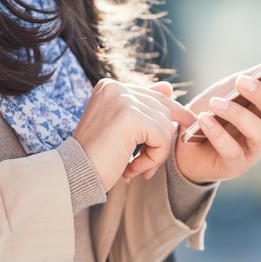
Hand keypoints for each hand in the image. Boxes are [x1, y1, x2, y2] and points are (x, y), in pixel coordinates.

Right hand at [73, 79, 196, 190]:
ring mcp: (123, 100)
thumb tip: (169, 87)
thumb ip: (143, 107)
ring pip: (166, 126)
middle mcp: (117, 88)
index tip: (188, 123)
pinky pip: (162, 138)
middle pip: (164, 111)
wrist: (73, 175)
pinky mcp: (131, 116)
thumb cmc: (96, 156)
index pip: (156, 96)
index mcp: (112, 86)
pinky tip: (133, 168)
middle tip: (143, 164)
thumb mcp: (121, 127)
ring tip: (134, 167)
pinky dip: (154, 158)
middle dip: (160, 140)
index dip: (174, 113)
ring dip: (155, 153)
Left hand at [176, 58, 260, 183]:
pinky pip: (232, 151)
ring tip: (215, 103)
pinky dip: (218, 134)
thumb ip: (258, 75)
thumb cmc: (214, 110)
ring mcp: (253, 150)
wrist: (182, 141)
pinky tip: (204, 119)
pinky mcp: (234, 166)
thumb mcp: (233, 88)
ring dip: (239, 115)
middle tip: (242, 81)